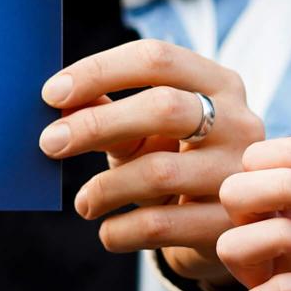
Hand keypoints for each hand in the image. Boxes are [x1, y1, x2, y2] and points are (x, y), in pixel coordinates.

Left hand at [38, 39, 264, 281]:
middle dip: (96, 124)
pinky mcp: (229, 225)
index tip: (52, 94)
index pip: (156, 59)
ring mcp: (239, 174)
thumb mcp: (146, 133)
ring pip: (159, 173)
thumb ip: (108, 111)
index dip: (99, 71)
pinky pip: (160, 226)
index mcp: (218, 83)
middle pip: (163, 108)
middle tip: (50, 143)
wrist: (223, 227)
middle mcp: (238, 122)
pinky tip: (108, 231)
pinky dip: (120, 230)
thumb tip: (59, 102)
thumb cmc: (176, 165)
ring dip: (105, 188)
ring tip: (84, 202)